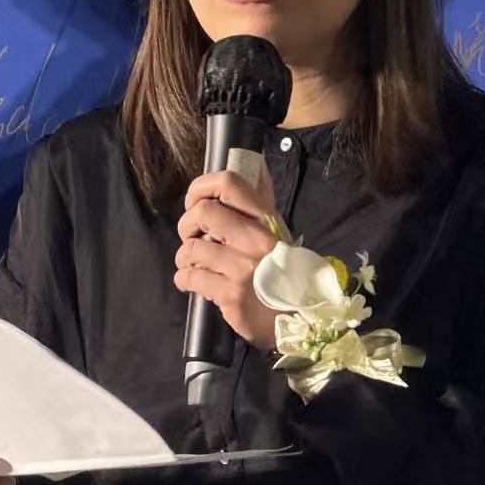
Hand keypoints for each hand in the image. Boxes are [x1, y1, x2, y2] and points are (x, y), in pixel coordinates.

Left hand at [174, 167, 284, 351]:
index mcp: (266, 220)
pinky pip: (190, 277)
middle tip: (192, 238)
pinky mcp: (230, 293)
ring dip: (185, 259)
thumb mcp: (277, 234)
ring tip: (194, 266)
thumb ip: (261, 206)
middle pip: (203, 212)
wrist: (300, 318)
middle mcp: (256, 239)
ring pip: (192, 249)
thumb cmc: (284, 273)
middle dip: (187, 225)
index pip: (229, 184)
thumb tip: (257, 166)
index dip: (201, 187)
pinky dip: (184, 279)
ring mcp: (243, 267)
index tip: (195, 203)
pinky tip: (193, 283)